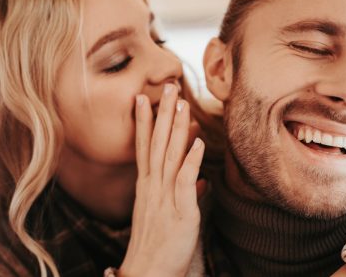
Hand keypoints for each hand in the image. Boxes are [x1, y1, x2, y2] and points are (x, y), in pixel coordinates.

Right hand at [119, 84, 204, 276]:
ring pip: (169, 155)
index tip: (144, 98)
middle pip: (157, 143)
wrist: (148, 274)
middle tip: (167, 86)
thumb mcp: (167, 215)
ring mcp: (164, 197)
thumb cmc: (158, 245)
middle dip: (162, 113)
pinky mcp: (179, 211)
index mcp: (147, 186)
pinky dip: (190, 160)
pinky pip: (184, 180)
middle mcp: (152, 187)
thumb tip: (201, 180)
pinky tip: (198, 141)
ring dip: (176, 128)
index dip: (146, 122)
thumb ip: (184, 193)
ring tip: (181, 103)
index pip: (145, 147)